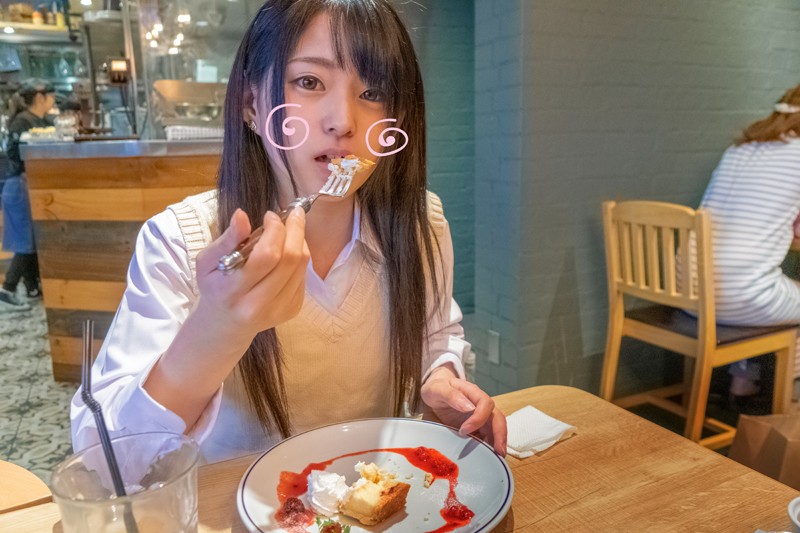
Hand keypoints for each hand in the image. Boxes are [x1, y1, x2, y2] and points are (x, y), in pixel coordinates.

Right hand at [193, 207, 310, 345]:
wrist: (225, 323)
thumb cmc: (214, 286)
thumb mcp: (208, 261)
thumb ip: (227, 239)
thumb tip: (242, 214)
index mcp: (231, 291)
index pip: (266, 256)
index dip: (275, 230)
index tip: (271, 215)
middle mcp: (257, 305)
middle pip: (290, 259)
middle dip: (296, 229)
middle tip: (293, 214)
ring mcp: (278, 310)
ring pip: (301, 266)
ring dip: (300, 241)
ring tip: (289, 230)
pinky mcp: (292, 310)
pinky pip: (304, 275)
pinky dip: (299, 258)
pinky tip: (287, 252)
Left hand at [420, 366, 506, 455]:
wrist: (435, 392)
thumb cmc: (437, 388)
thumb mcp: (437, 389)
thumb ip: (451, 395)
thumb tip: (469, 408)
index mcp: (473, 393)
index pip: (486, 403)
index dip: (479, 418)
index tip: (463, 430)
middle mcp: (481, 405)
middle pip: (497, 418)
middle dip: (500, 435)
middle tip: (498, 452)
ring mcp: (481, 417)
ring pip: (495, 429)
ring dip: (496, 443)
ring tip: (495, 459)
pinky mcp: (477, 427)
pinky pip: (486, 437)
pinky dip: (487, 447)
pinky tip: (484, 457)